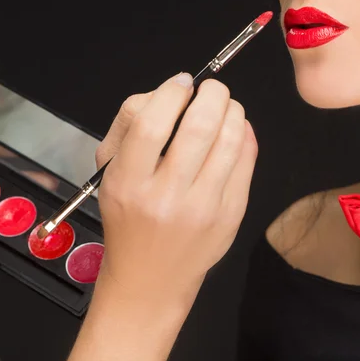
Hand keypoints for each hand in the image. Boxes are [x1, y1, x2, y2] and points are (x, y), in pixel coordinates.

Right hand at [94, 73, 257, 308]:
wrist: (152, 277)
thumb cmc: (130, 218)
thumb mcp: (111, 174)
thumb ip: (133, 127)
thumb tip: (174, 92)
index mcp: (129, 182)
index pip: (152, 124)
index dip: (171, 93)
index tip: (181, 83)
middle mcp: (167, 196)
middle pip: (200, 127)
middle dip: (213, 94)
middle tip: (212, 88)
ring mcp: (204, 207)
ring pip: (231, 141)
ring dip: (233, 111)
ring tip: (226, 106)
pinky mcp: (231, 215)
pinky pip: (248, 162)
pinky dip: (246, 135)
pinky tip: (237, 129)